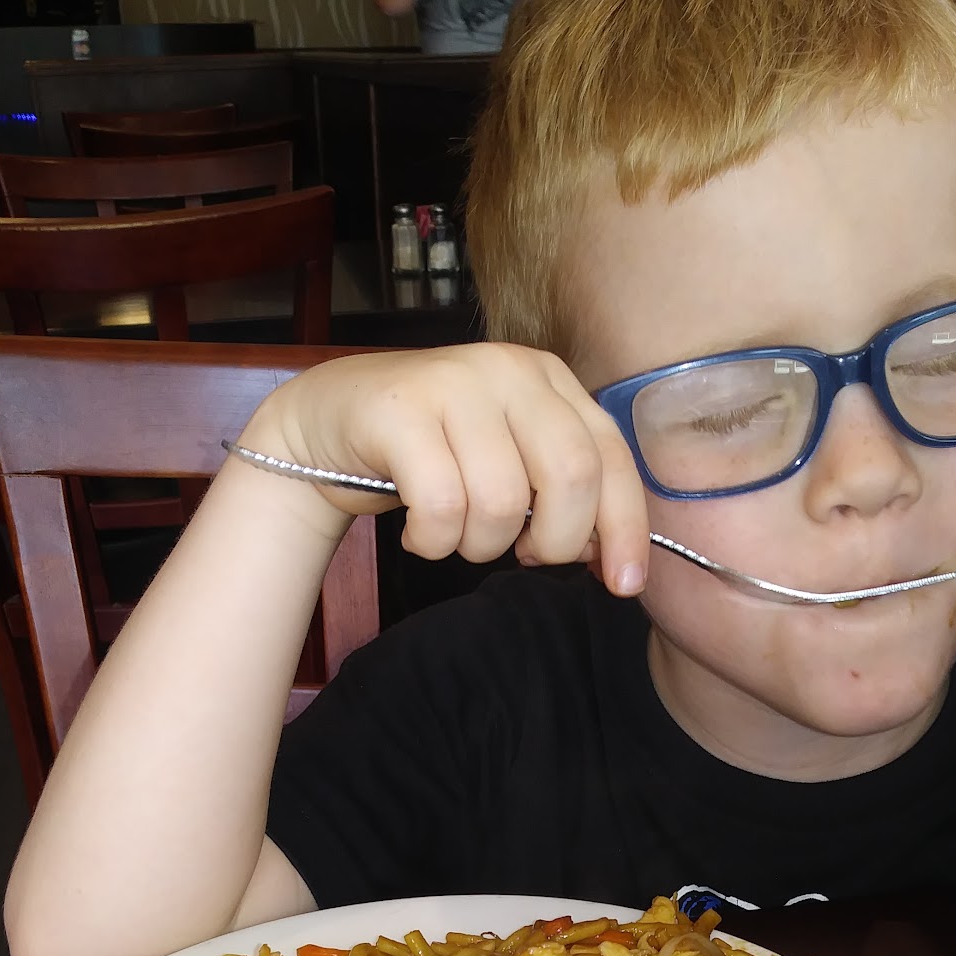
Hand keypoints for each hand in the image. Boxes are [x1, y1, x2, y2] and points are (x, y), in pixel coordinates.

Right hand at [246, 344, 650, 596]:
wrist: (329, 420)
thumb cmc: (430, 452)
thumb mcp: (508, 459)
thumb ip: (560, 493)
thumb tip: (612, 558)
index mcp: (548, 379)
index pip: (610, 458)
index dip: (625, 529)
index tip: (623, 585)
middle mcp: (508, 370)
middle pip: (569, 477)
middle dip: (555, 543)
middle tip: (522, 557)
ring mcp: (452, 383)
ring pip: (502, 502)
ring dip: (480, 545)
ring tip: (455, 536)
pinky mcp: (400, 411)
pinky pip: (441, 506)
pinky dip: (433, 541)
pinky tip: (418, 532)